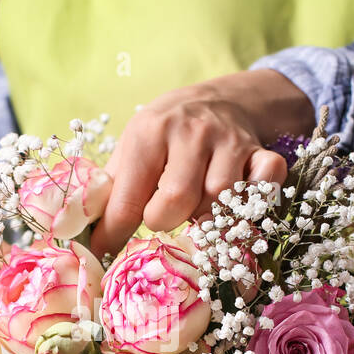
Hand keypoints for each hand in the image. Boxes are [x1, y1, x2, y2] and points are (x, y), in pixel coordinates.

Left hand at [91, 69, 314, 257]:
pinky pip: (267, 181)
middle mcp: (190, 133)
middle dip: (164, 221)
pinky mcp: (261, 151)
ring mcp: (229, 142)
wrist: (220, 99)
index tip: (104, 253)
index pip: (128, 198)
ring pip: (219, 202)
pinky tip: (240, 202)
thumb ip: (110, 191)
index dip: (113, 234)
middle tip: (164, 216)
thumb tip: (86, 239)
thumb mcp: (131, 149)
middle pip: (176, 202)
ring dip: (206, 217)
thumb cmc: (166, 136)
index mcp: (149, 134)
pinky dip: (257, 198)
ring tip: (196, 208)